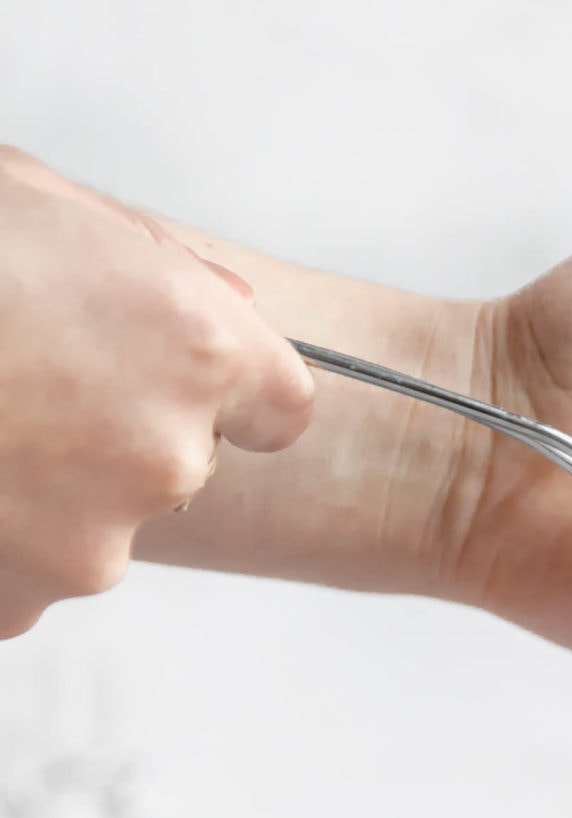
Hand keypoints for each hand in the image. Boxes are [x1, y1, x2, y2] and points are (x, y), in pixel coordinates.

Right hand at [0, 147, 312, 638]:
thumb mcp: (35, 197)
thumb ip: (146, 257)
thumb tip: (222, 298)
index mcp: (192, 344)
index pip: (277, 406)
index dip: (224, 391)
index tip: (176, 380)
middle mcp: (165, 455)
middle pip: (179, 464)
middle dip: (115, 430)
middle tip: (23, 377)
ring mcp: (95, 541)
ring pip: (95, 523)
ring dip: (43, 485)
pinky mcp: (21, 596)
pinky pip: (23, 571)